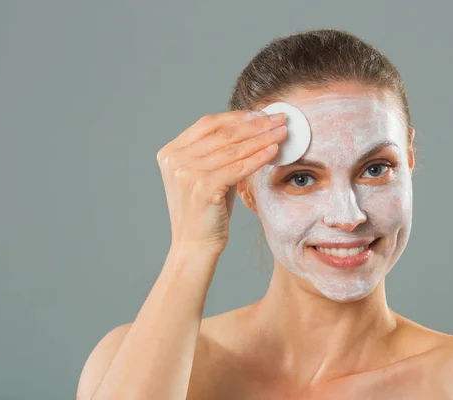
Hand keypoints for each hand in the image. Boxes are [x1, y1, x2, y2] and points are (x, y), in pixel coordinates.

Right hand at [157, 110, 286, 255]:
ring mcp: (187, 172)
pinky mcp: (202, 186)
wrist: (195, 246)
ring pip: (233, 148)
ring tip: (281, 132)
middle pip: (223, 133)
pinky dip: (259, 157)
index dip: (238, 116)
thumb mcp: (209, 175)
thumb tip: (255, 128)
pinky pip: (238, 167)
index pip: (208, 124)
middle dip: (255, 124)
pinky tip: (274, 151)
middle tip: (278, 118)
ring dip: (262, 138)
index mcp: (171, 152)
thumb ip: (222, 152)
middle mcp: (175, 159)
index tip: (261, 114)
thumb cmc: (206, 211)